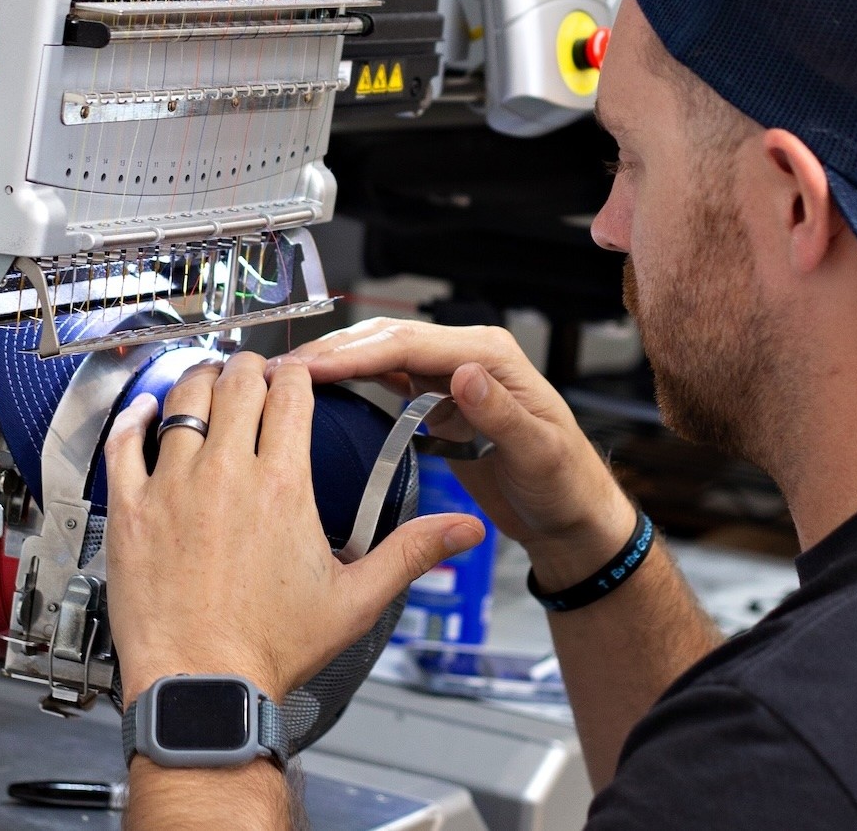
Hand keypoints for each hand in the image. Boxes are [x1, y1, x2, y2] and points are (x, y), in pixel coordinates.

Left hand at [105, 352, 485, 703]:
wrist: (203, 686)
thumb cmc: (271, 649)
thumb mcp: (354, 600)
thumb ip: (409, 553)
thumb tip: (461, 531)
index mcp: (281, 485)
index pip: (291, 394)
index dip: (297, 374)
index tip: (297, 376)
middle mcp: (225, 473)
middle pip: (237, 384)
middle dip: (250, 368)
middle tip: (253, 373)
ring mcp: (172, 487)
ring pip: (182, 400)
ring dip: (199, 381)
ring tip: (208, 380)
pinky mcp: (131, 509)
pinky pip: (125, 442)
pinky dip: (136, 419)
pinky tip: (144, 414)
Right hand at [273, 320, 637, 591]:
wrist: (571, 517)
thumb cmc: (566, 486)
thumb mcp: (539, 453)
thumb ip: (500, 413)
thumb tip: (463, 373)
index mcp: (491, 354)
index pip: (411, 344)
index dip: (357, 353)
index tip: (312, 367)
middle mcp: (469, 355)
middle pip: (390, 339)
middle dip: (336, 350)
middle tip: (284, 368)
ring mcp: (452, 375)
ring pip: (384, 354)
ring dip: (339, 360)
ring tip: (290, 374)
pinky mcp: (441, 400)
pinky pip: (391, 378)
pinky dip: (356, 378)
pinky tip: (324, 387)